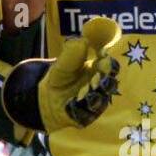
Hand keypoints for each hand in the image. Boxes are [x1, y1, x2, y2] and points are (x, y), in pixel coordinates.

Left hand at [1, 16, 121, 131]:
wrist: (46, 97)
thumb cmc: (60, 76)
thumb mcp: (63, 62)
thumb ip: (73, 51)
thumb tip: (83, 39)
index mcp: (98, 70)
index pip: (110, 66)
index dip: (108, 62)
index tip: (102, 56)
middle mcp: (100, 87)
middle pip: (110, 84)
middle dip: (105, 80)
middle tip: (98, 75)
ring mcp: (95, 102)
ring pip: (100, 99)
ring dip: (95, 94)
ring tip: (88, 89)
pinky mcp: (86, 116)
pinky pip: (87, 113)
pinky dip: (81, 107)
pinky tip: (74, 101)